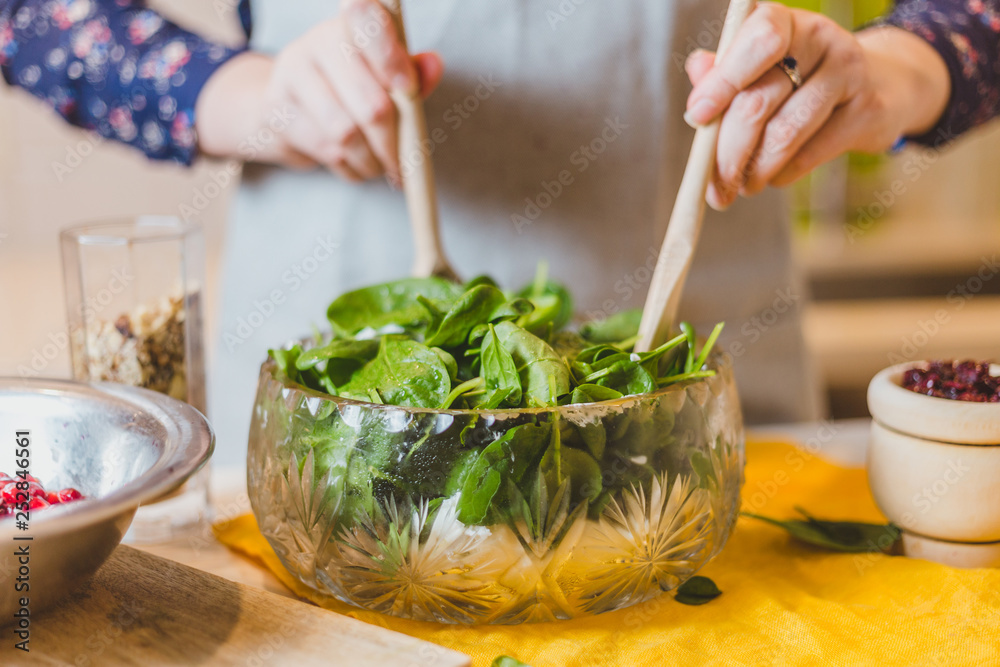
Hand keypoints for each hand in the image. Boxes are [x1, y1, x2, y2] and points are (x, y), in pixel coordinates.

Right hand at [196, 0, 443, 181]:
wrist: (290, 103)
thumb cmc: (350, 87)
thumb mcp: (383, 74)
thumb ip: (411, 73)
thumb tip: (434, 64)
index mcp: (351, 23)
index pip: (368, 21)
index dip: (391, 57)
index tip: (407, 88)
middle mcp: (318, 41)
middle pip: (370, 103)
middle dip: (391, 143)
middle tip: (402, 164)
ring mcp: (292, 74)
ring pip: (347, 134)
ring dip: (371, 161)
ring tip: (380, 167)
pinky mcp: (277, 110)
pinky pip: (326, 150)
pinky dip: (349, 167)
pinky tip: (356, 167)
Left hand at [683, 3, 949, 209]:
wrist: (876, 86)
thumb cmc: (799, 77)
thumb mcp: (759, 67)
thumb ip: (723, 71)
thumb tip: (697, 69)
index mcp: (783, 21)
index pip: (757, 41)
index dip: (723, 81)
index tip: (697, 116)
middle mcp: (819, 37)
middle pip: (759, 101)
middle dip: (727, 151)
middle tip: (714, 186)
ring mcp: (848, 72)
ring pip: (784, 134)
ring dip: (755, 171)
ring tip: (742, 185)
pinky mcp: (866, 110)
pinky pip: (809, 155)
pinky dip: (782, 174)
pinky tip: (773, 177)